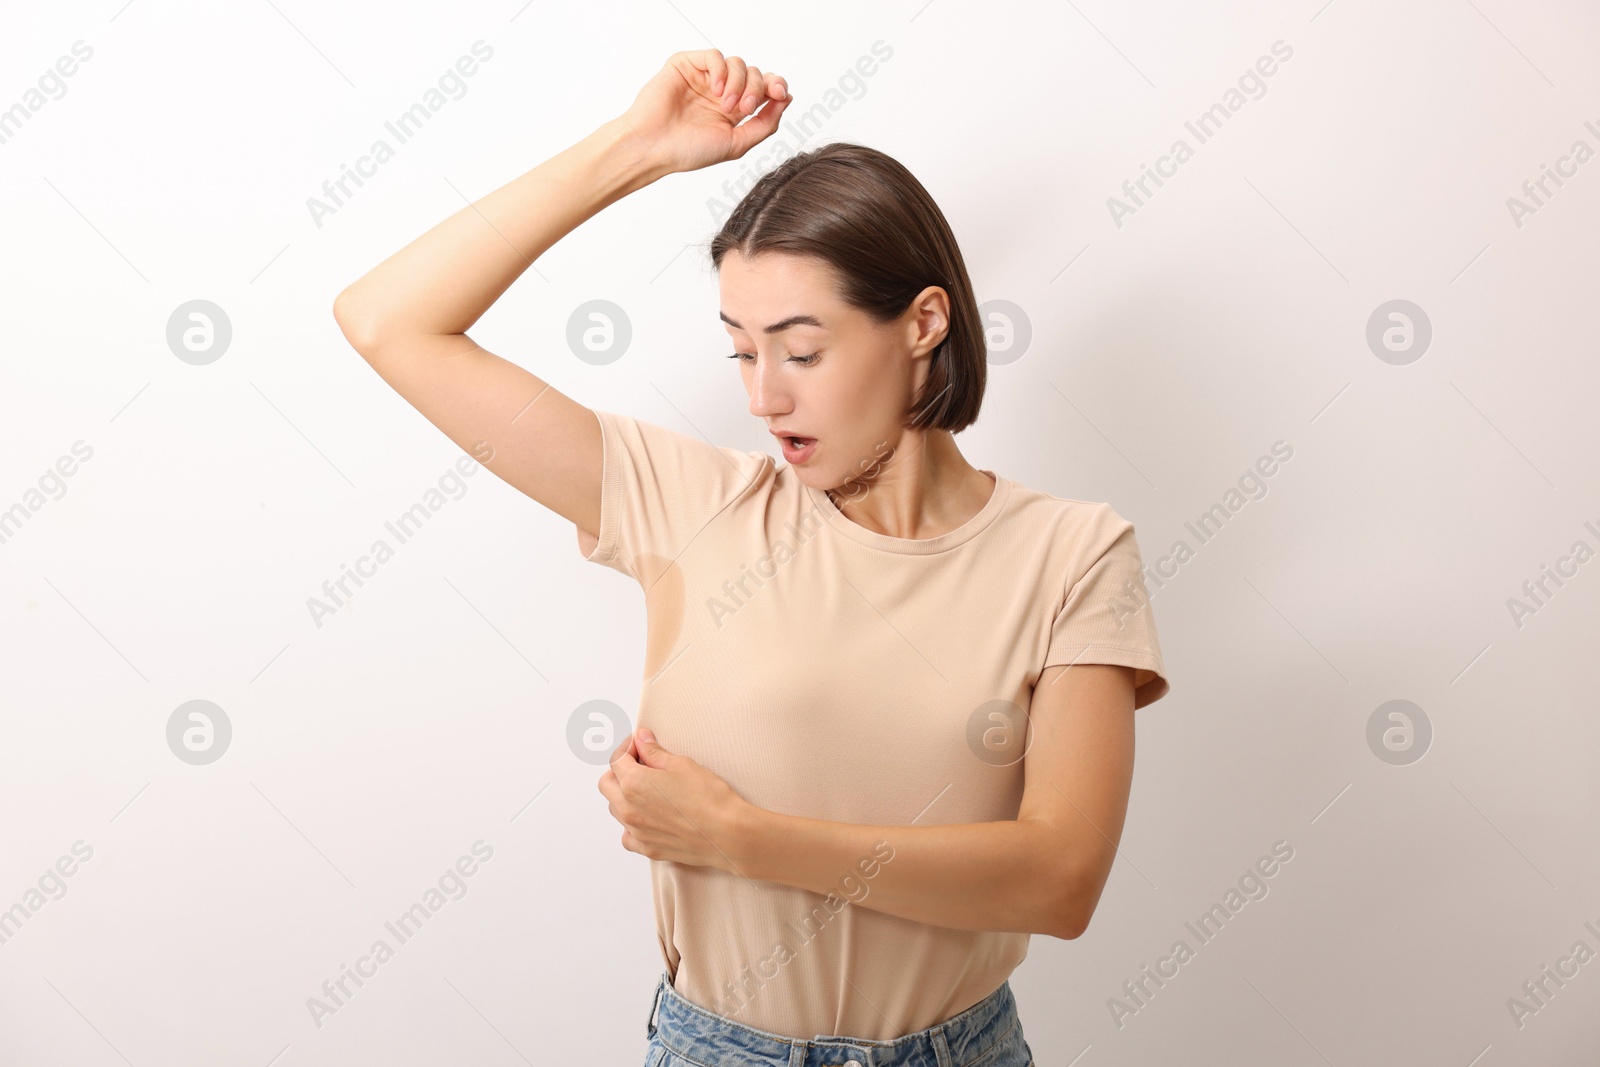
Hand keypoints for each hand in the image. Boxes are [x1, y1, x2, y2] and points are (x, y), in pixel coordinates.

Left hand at [598, 727, 749, 869]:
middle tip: (641, 764)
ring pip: (615, 808)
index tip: (641, 745)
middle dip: (619, 771)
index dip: (628, 748)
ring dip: (624, 795)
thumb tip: (641, 738)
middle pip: (606, 784)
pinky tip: (649, 817)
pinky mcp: (647, 848)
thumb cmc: (708, 798)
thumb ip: (654, 752)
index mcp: (633, 783)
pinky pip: (627, 835)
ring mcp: (636, 831)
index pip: (616, 760)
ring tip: (649, 790)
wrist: (727, 834)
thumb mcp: (681, 765)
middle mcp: (628, 809)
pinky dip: (631, 825)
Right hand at [616, 49, 790, 175]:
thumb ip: (765, 124)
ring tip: (725, 104)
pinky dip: (721, 70)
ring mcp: (704, 78)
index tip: (780, 94)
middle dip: (757, 88)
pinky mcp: (687, 65)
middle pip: (755, 74)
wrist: (653, 147)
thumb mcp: (737, 143)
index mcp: (734, 111)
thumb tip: (787, 100)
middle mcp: (721, 92)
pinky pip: (714, 56)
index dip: (776, 86)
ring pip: (738, 63)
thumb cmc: (688, 151)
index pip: (764, 88)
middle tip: (744, 107)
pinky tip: (715, 89)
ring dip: (739, 83)